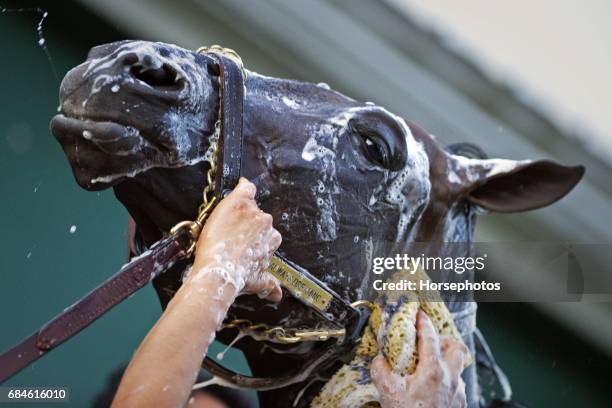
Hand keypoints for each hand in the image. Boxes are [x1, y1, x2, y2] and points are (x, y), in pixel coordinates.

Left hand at [190, 177, 282, 301]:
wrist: (220, 271)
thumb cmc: (237, 276)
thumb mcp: (257, 283)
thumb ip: (270, 285)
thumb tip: (277, 295)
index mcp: (272, 239)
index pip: (265, 232)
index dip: (252, 237)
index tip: (242, 243)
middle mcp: (267, 224)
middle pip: (257, 218)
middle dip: (245, 224)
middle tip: (230, 235)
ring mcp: (253, 212)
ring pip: (248, 206)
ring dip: (238, 212)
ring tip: (224, 225)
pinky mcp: (239, 202)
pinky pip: (246, 188)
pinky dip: (244, 186)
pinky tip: (241, 185)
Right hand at [371, 310, 467, 407]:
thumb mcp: (388, 392)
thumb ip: (381, 370)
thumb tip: (379, 361)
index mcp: (433, 370)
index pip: (429, 337)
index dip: (423, 322)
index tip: (418, 314)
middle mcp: (450, 378)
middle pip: (456, 348)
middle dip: (444, 340)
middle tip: (432, 340)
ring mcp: (458, 392)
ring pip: (458, 367)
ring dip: (446, 361)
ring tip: (431, 365)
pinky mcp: (460, 405)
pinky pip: (457, 386)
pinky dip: (447, 381)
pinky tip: (434, 388)